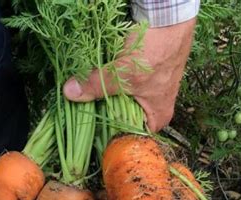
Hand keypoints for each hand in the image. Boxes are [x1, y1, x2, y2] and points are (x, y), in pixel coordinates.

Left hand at [63, 18, 195, 131]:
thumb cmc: (156, 52)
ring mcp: (148, 92)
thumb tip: (71, 93)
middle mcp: (154, 109)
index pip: (131, 138)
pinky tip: (96, 80)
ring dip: (105, 97)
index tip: (89, 130)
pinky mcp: (141, 77)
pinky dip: (110, 83)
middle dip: (103, 114)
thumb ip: (97, 85)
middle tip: (84, 112)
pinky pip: (121, 86)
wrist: (169, 19)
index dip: (110, 135)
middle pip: (122, 120)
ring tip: (87, 96)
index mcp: (157, 118)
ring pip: (120, 101)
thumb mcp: (124, 73)